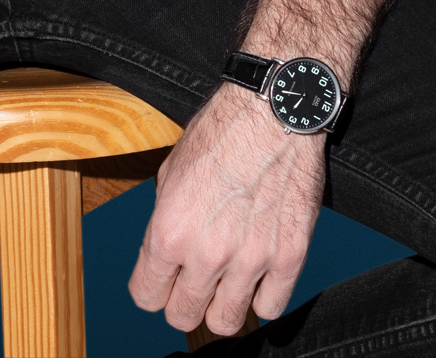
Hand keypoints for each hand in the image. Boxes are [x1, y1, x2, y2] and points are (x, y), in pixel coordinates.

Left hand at [129, 83, 324, 334]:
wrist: (273, 111)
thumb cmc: (223, 131)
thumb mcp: (171, 171)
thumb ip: (165, 219)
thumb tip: (166, 253)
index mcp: (170, 231)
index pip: (146, 295)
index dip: (151, 289)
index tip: (160, 282)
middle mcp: (207, 253)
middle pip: (184, 316)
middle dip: (182, 302)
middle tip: (192, 283)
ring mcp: (251, 260)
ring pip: (225, 322)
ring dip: (221, 305)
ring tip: (225, 282)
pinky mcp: (288, 258)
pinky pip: (270, 308)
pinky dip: (262, 297)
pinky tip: (257, 275)